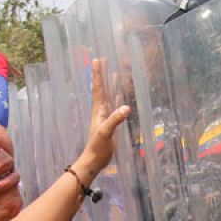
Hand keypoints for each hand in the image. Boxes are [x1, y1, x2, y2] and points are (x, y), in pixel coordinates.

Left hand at [73, 58, 130, 179]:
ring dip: (109, 84)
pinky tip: (120, 95)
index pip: (98, 88)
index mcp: (98, 110)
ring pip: (108, 96)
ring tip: (113, 72)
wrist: (94, 160)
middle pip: (102, 88)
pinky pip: (114, 106)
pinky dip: (116, 98)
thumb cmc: (98, 147)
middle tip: (103, 61)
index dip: (98, 75)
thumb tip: (126, 107)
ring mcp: (105, 116)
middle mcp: (100, 110)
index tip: (98, 60)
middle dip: (102, 75)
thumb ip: (115, 119)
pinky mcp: (110, 123)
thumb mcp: (106, 132)